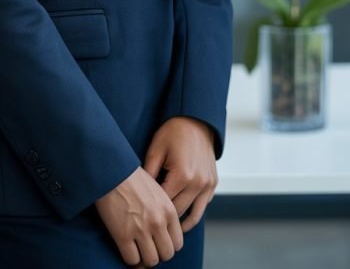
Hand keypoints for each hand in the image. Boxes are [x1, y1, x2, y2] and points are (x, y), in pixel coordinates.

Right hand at [94, 165, 183, 265]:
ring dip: (144, 259)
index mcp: (168, 210)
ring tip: (137, 251)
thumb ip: (163, 211)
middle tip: (147, 248)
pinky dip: (130, 258)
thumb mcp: (156, 190)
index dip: (167, 246)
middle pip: (166, 255)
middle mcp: (158, 222)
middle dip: (157, 254)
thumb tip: (163, 231)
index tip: (158, 243)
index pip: (177, 243)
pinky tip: (126, 249)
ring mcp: (141, 229)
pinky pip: (132, 260)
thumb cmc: (131, 177)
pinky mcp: (122, 234)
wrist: (111, 169)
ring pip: (150, 261)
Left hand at [143, 117, 217, 232]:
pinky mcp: (213, 183)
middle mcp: (197, 183)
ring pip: (193, 215)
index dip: (152, 212)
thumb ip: (148, 174)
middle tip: (151, 228)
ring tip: (168, 232)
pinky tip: (181, 218)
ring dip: (180, 224)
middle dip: (164, 221)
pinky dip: (193, 213)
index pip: (164, 204)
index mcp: (182, 175)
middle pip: (178, 213)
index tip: (141, 219)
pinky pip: (203, 206)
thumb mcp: (155, 150)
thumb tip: (138, 195)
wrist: (196, 120)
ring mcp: (207, 185)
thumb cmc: (172, 132)